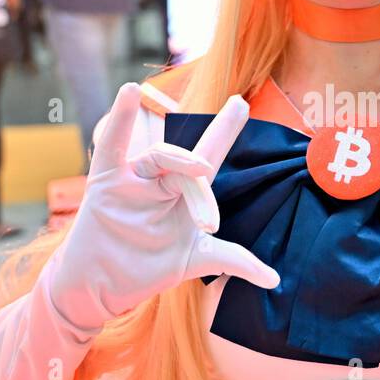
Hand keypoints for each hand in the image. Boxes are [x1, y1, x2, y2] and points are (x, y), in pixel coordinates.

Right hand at [48, 83, 278, 322]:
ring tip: (200, 172)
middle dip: (202, 186)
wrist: (103, 287)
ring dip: (180, 164)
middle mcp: (161, 177)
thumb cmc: (148, 266)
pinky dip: (119, 118)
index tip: (241, 103)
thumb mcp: (198, 259)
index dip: (225, 128)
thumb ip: (236, 260)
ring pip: (161, 157)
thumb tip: (276, 280)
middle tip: (208, 223)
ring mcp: (133, 177)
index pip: (209, 151)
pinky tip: (129, 91)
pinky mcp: (106, 181)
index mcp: (184, 189)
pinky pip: (112, 145)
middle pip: (188, 163)